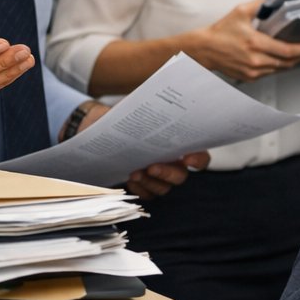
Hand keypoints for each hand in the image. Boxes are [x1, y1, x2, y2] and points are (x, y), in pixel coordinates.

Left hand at [68, 105, 210, 198]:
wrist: (99, 126)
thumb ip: (148, 109)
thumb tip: (157, 104)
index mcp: (178, 143)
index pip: (200, 156)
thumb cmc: (124, 116)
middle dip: (167, 173)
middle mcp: (173, 163)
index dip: (199, 159)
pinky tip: (129, 180)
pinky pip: (147, 195)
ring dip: (150, 182)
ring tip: (134, 173)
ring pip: (163, 188)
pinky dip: (139, 189)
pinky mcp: (143, 185)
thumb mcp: (135, 109)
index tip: (188, 158)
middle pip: (181, 176)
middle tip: (152, 166)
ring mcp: (158, 176)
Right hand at [189, 0, 299, 81]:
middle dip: (299, 57)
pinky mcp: (249, 77)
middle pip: (286, 63)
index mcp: (255, 43)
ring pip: (279, 70)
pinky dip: (276, 67)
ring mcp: (252, 71)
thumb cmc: (221, 31)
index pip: (285, 50)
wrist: (204, 49)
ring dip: (290, 63)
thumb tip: (276, 0)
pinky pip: (269, 74)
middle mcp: (255, 60)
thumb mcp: (240, 12)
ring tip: (298, 55)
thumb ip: (260, 5)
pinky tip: (280, 60)